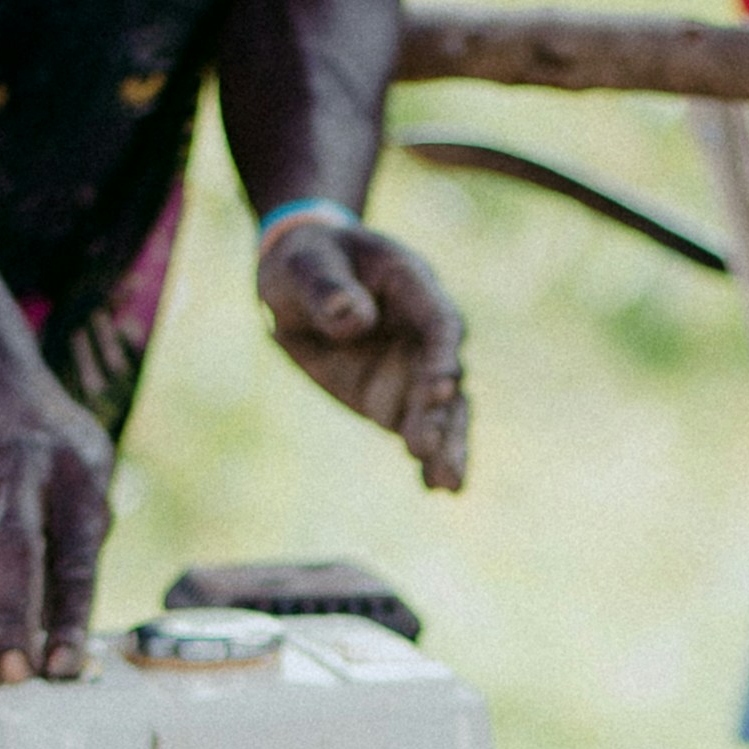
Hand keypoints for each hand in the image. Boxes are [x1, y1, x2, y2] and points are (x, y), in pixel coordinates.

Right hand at [0, 358, 113, 683]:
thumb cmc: (46, 447)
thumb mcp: (84, 475)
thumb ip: (78, 545)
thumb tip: (69, 636)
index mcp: (76, 469)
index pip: (73, 550)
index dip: (70, 613)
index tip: (65, 666)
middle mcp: (21, 469)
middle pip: (15, 548)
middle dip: (15, 616)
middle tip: (20, 675)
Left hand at [259, 211, 468, 490]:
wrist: (299, 282)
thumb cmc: (305, 261)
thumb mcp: (304, 266)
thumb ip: (327, 289)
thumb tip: (353, 320)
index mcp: (411, 284)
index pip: (439, 322)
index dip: (440, 356)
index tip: (436, 390)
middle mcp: (424, 330)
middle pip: (447, 373)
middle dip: (440, 412)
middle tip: (425, 447)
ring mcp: (415, 367)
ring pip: (445, 409)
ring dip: (448, 444)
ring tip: (449, 483)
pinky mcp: (399, 398)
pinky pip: (421, 428)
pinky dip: (429, 457)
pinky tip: (436, 487)